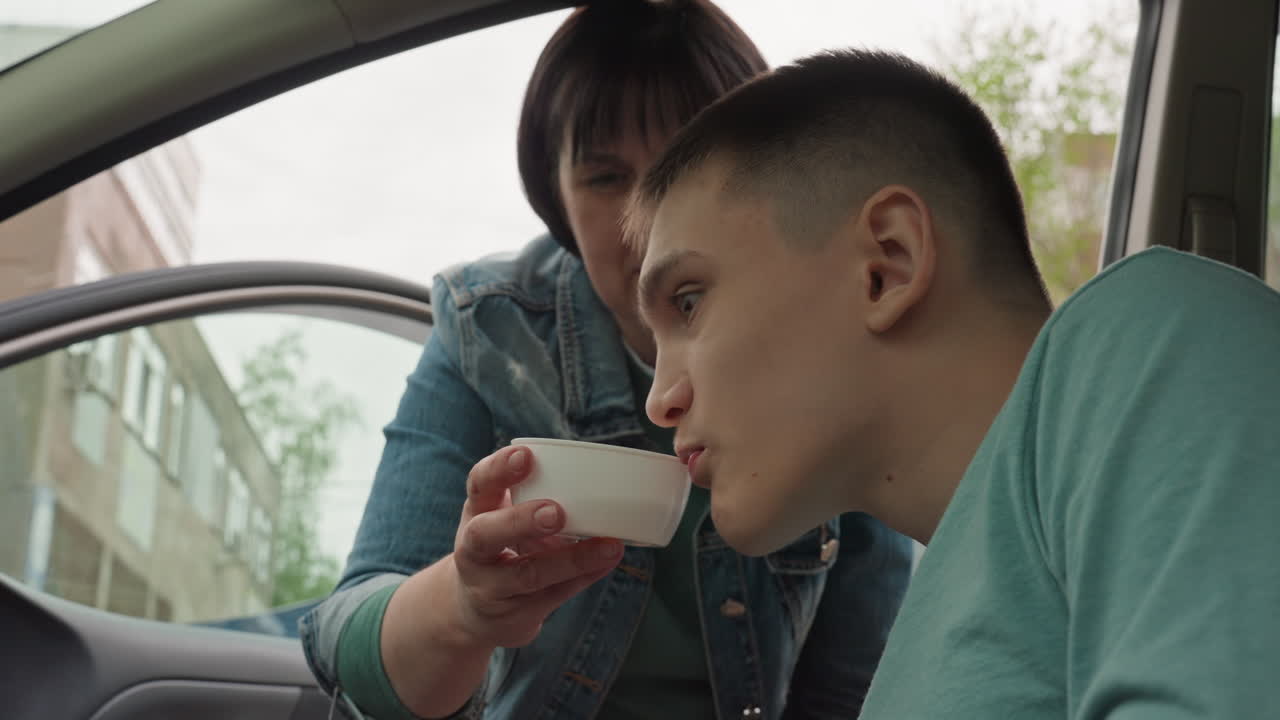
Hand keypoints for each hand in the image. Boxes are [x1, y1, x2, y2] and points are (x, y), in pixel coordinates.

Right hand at [450, 445, 623, 647]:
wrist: (472, 611)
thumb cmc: (501, 547)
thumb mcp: (503, 518)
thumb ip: (533, 498)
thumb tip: (599, 477)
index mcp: (476, 514)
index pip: (478, 486)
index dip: (498, 469)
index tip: (525, 454)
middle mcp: (474, 552)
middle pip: (485, 535)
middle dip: (520, 522)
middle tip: (556, 512)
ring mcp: (491, 588)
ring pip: (528, 574)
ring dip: (572, 559)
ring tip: (609, 546)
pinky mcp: (515, 616)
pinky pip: (554, 596)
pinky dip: (584, 577)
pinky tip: (607, 562)